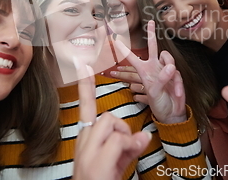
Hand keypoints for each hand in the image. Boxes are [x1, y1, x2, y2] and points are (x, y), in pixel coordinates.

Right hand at [74, 65, 151, 179]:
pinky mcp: (95, 163)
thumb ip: (129, 146)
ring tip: (121, 159)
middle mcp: (84, 143)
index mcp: (87, 140)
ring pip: (112, 124)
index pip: (86, 108)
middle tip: (124, 149)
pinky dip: (129, 147)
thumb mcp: (118, 162)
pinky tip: (127, 157)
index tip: (84, 65)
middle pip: (107, 116)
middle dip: (122, 128)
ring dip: (124, 140)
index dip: (86, 86)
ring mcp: (87, 153)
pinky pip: (119, 140)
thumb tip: (143, 136)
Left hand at [115, 20, 185, 123]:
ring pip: (167, 58)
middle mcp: (154, 68)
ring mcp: (165, 70)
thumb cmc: (159, 104)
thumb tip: (170, 67)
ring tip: (170, 78)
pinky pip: (177, 74)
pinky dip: (177, 85)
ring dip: (169, 67)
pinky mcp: (175, 75)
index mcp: (144, 72)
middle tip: (150, 21)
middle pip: (153, 47)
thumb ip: (161, 79)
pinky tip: (176, 93)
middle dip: (151, 34)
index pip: (133, 58)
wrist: (172, 113)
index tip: (116, 39)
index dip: (124, 50)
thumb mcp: (155, 94)